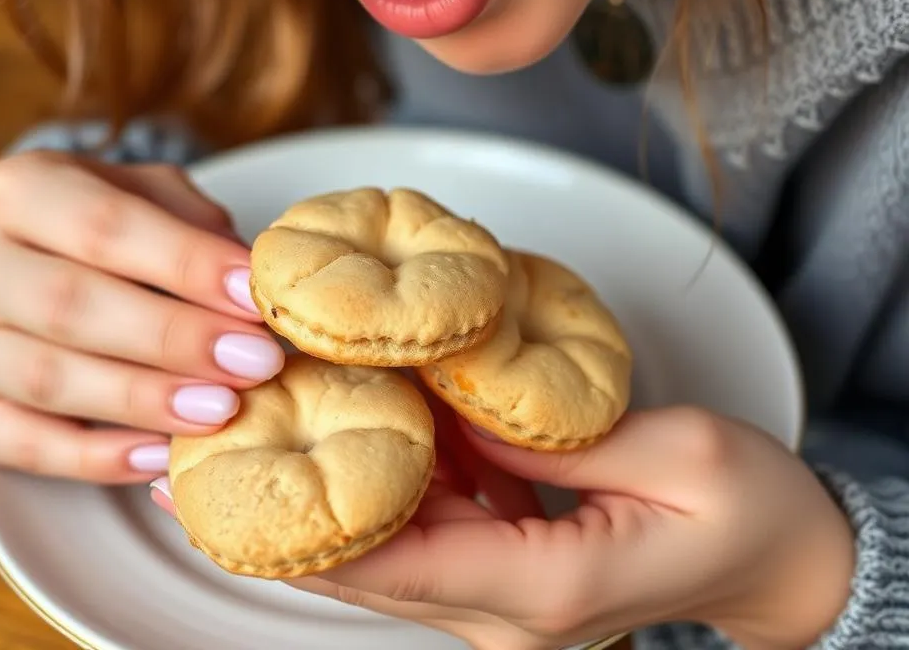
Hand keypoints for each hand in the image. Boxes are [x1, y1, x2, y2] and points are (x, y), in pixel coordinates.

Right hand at [0, 150, 284, 482]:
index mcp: (17, 190)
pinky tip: (163, 455)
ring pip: (47, 378)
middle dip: (174, 337)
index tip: (253, 296)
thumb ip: (196, 230)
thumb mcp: (154, 201)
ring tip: (221, 409)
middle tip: (254, 362)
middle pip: (70, 305)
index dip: (185, 263)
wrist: (38, 275)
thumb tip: (250, 286)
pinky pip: (25, 446)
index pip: (104, 225)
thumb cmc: (113, 234)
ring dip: (143, 399)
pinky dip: (98, 457)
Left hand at [290, 408, 855, 649]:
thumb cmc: (749, 508)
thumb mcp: (675, 452)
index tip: (235, 495)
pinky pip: (430, 535)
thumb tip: (457, 405)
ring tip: (279, 421)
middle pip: (375, 565)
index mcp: (549, 586)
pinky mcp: (508, 577)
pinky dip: (392, 488)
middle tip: (235, 438)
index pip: (399, 566)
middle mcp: (510, 612)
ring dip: (336, 493)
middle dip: (298, 505)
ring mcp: (504, 603)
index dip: (307, 531)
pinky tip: (366, 427)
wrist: (781, 562)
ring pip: (393, 551)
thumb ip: (555, 439)